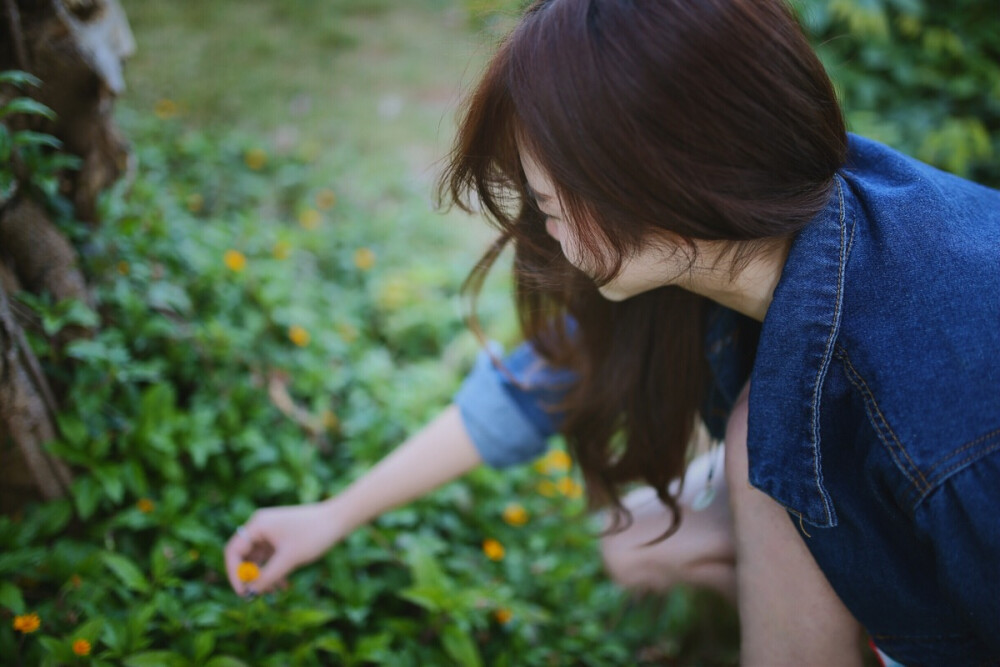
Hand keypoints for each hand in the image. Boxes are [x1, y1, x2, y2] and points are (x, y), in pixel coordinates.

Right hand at [224, 500, 344, 594]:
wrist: (339, 519)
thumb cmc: (314, 534)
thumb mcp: (289, 559)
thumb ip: (268, 576)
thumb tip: (250, 593)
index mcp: (258, 525)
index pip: (233, 551)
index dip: (234, 573)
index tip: (243, 592)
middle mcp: (261, 526)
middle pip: (243, 556)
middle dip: (250, 577)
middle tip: (257, 595)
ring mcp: (271, 532)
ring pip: (258, 559)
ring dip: (263, 576)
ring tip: (275, 591)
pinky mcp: (282, 538)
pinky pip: (270, 557)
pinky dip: (274, 571)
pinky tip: (283, 585)